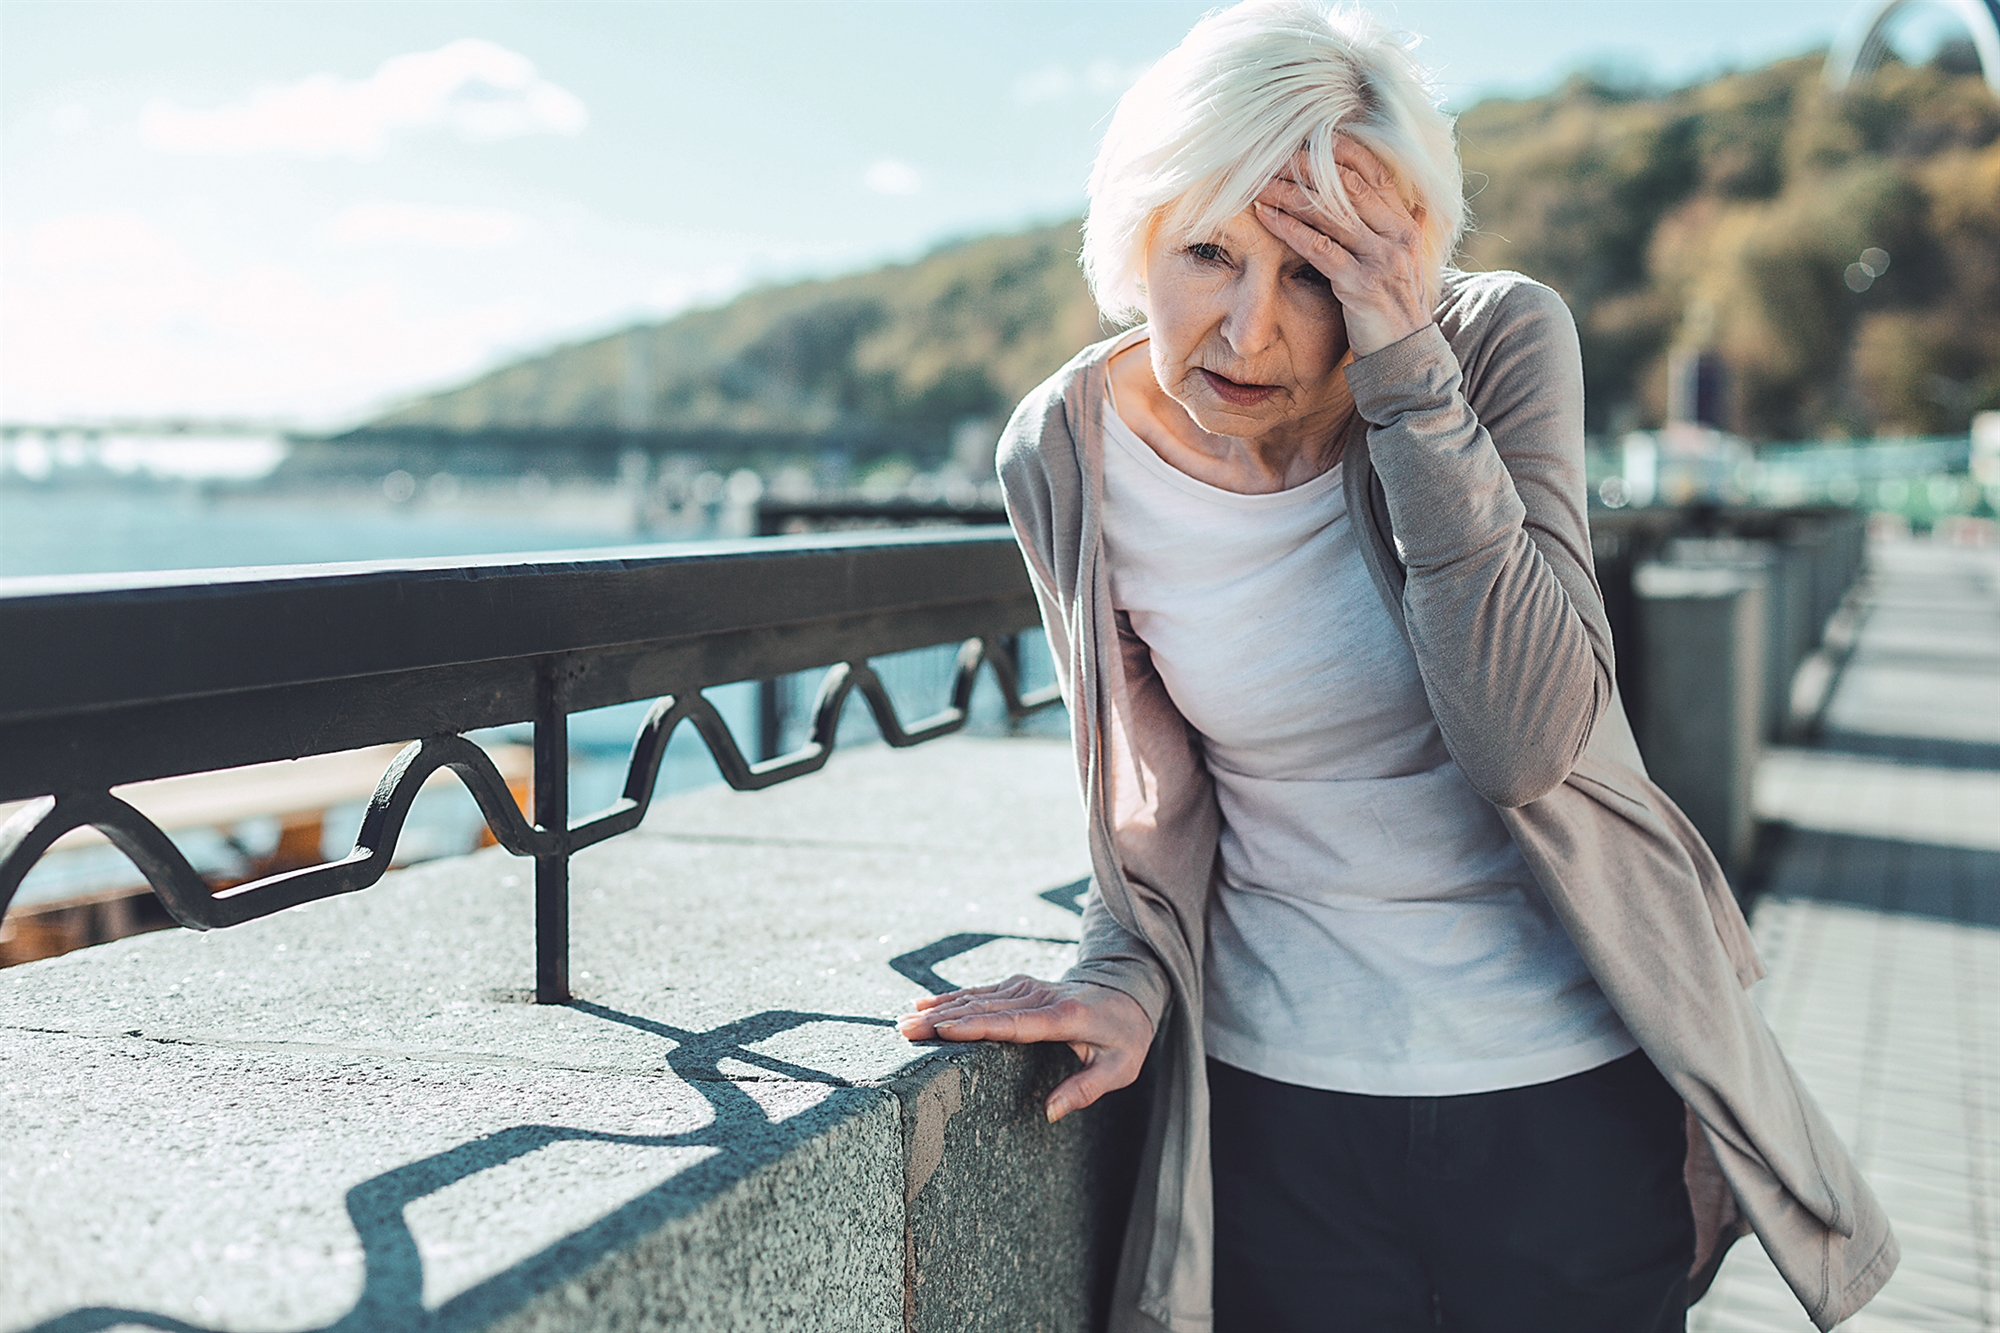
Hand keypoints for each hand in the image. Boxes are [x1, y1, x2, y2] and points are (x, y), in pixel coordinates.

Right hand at [897, 975, 1152, 1122]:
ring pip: (977, 997)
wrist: (1130, 990)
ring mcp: (1028, 987)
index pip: (1013, 1022)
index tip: (942, 1030)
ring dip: (939, 1008)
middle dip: (943, 1020)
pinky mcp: (1019, 985)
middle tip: (905, 1032)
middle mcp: (1040, 996)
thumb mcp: (1120, 1068)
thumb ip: (1086, 1089)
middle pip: (985, 1008)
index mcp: (1062, 1017)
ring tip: (904, 1022)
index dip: (976, 1026)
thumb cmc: (1125, 1035)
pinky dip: (951, 998)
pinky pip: (981, 992)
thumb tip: (1050, 1113)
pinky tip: (923, 1004)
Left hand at [1253, 139, 1435, 357]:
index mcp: (1405, 224)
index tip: (1305, 138)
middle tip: (1271, 154)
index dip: (1340, 150)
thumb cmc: (1394, 309)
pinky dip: (1290, 228)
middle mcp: (1397, 235)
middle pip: (1347, 185)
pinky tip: (1266, 215)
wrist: (1406, 356)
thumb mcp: (1402, 263)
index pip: (1373, 172)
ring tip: (1258, 181)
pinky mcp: (1360, 284)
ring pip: (1331, 212)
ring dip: (1289, 192)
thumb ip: (1399, 230)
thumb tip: (1410, 203)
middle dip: (1307, 166)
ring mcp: (1381, 258)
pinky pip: (1320, 248)